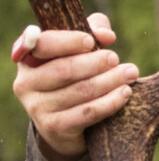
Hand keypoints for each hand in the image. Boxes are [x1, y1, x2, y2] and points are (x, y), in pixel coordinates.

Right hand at [12, 13, 138, 160]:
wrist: (63, 126)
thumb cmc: (72, 78)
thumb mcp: (79, 51)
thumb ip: (92, 33)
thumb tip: (107, 35)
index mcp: (27, 58)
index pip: (43, 44)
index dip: (68, 41)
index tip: (91, 41)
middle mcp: (25, 83)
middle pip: (64, 70)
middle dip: (95, 63)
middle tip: (115, 58)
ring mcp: (37, 108)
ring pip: (79, 91)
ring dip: (109, 80)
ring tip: (130, 73)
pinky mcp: (54, 127)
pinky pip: (87, 112)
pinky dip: (110, 102)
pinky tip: (125, 93)